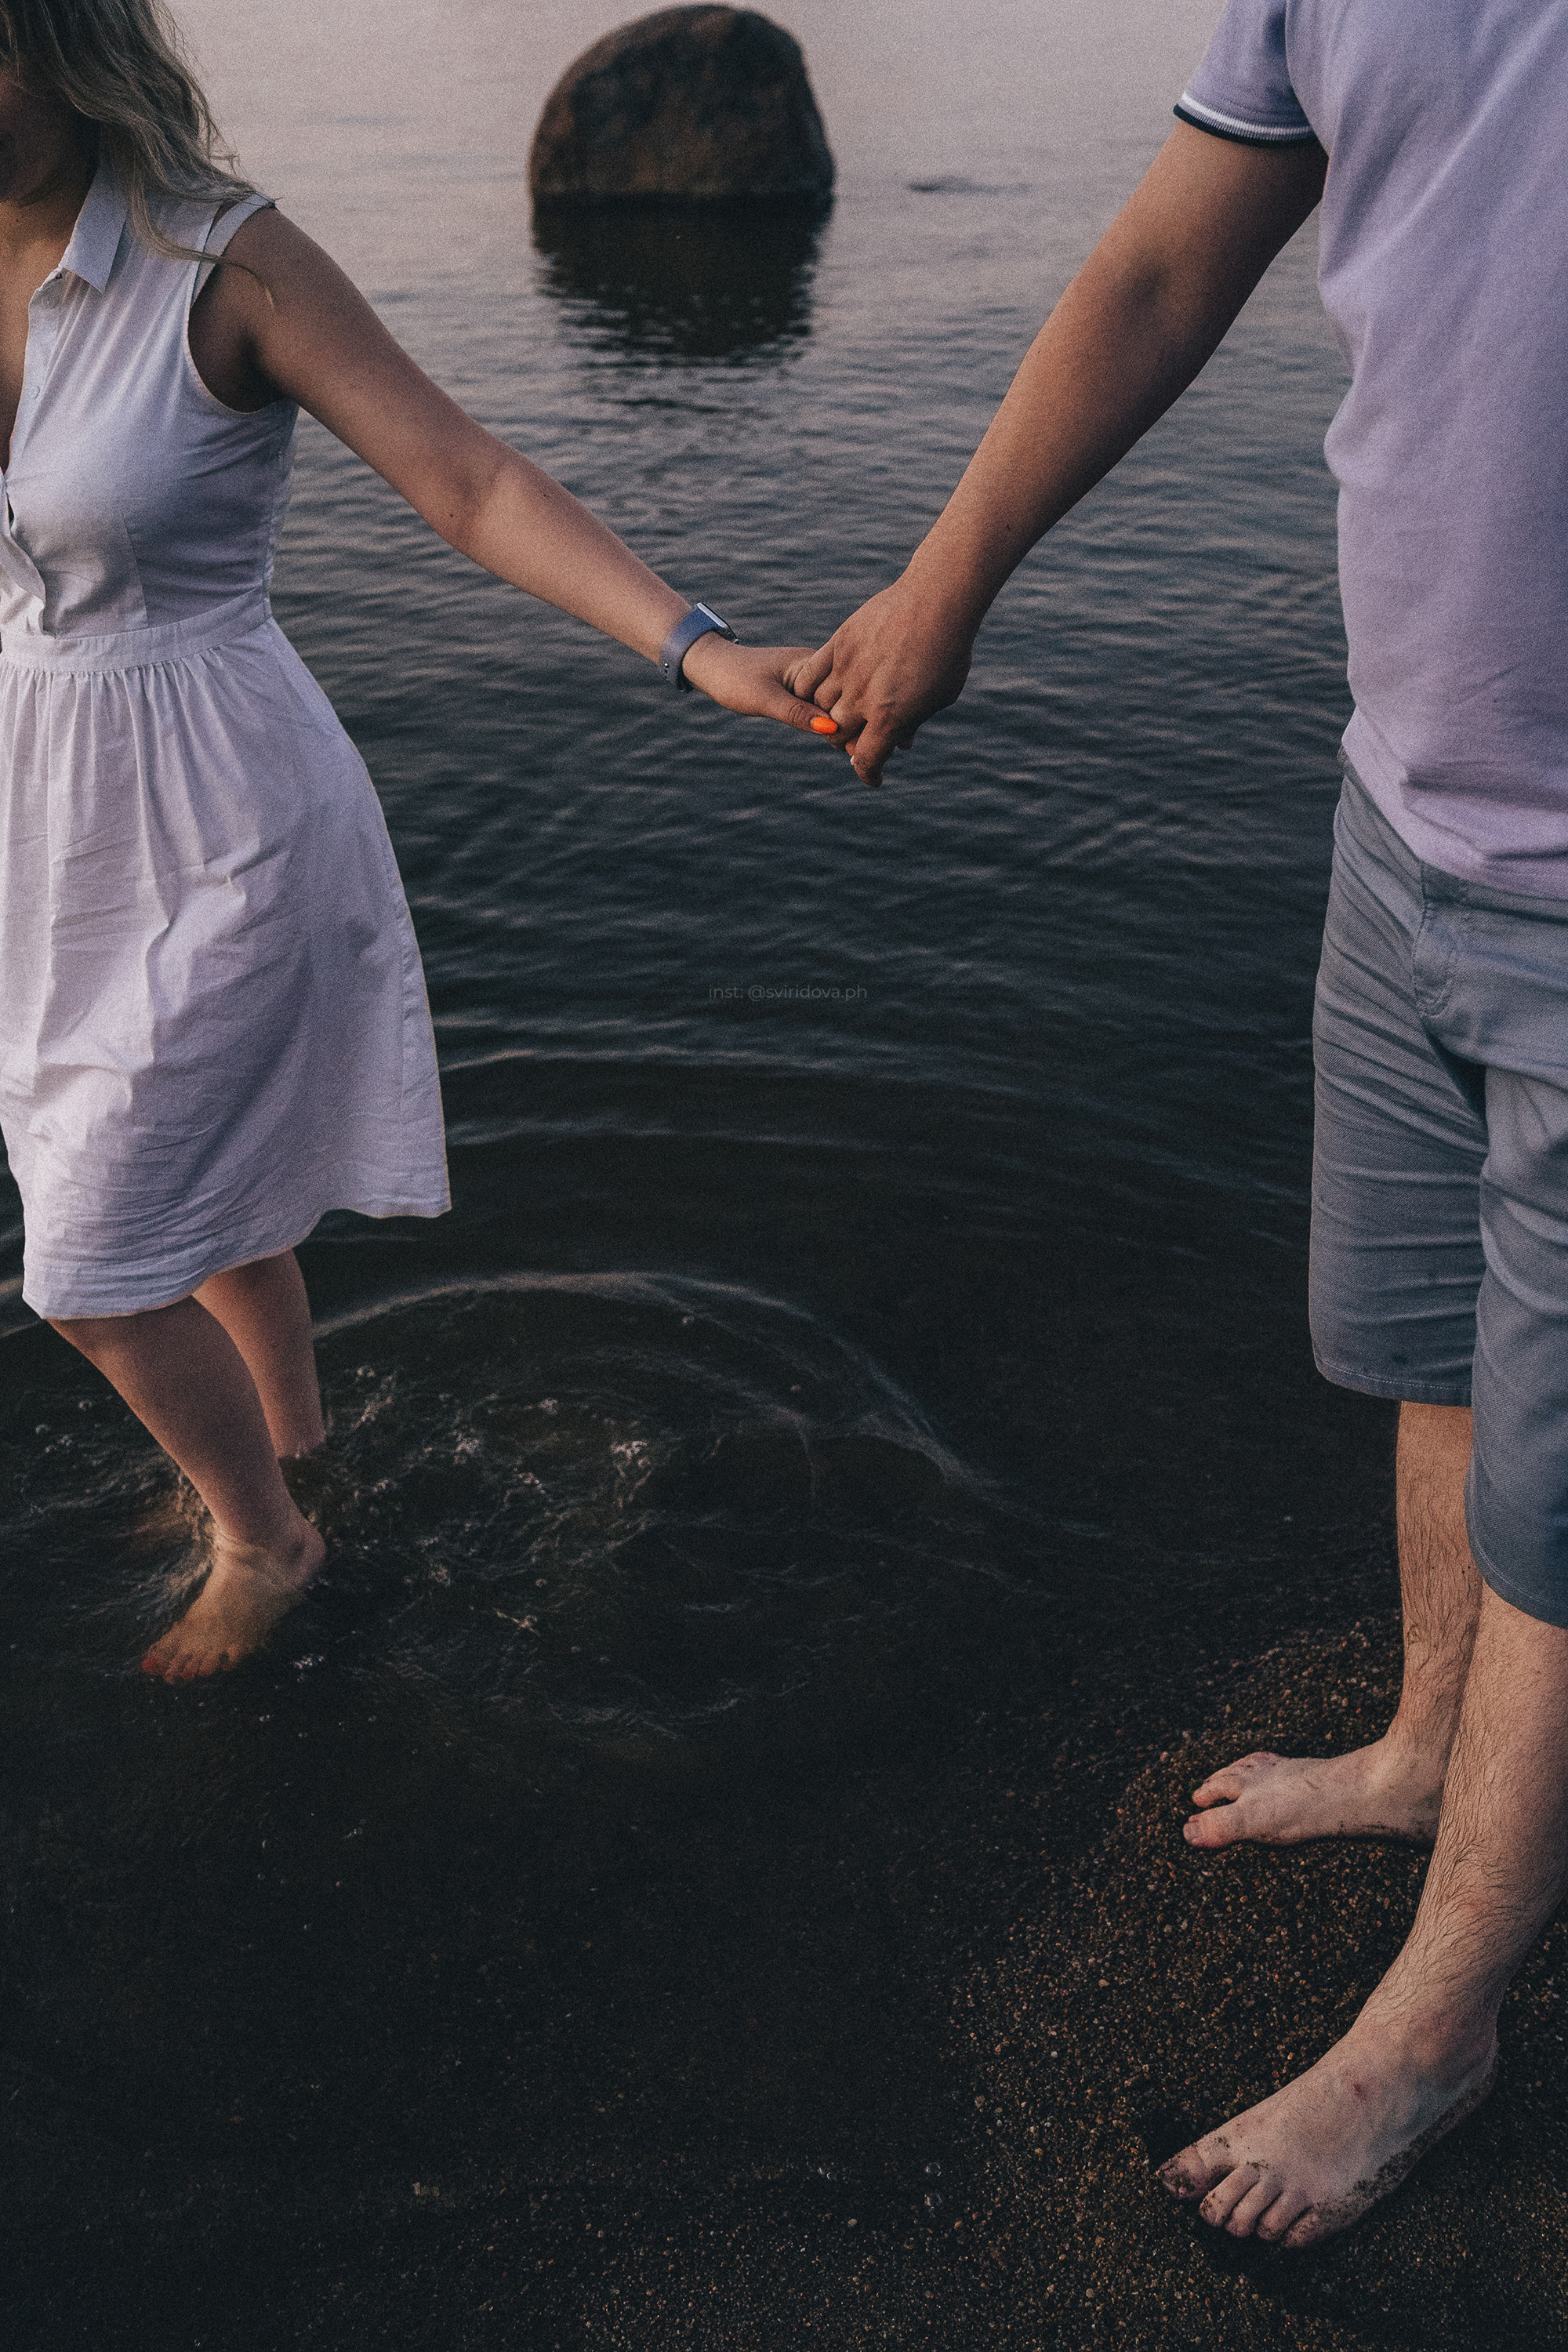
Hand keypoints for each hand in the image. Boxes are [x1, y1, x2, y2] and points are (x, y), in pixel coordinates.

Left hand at [679, 634, 840, 735]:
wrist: (712, 667)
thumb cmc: (734, 679)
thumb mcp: (764, 700)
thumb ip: (796, 714)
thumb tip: (831, 728)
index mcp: (811, 661)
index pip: (843, 692)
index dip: (850, 718)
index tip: (852, 746)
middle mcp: (816, 667)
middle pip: (842, 699)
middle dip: (848, 723)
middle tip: (851, 753)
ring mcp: (810, 677)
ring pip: (832, 705)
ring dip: (838, 724)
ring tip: (847, 750)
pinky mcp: (801, 687)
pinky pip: (820, 706)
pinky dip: (824, 721)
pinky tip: (832, 738)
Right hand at [791, 578, 976, 784]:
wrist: (937, 600)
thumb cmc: (948, 651)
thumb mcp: (940, 697)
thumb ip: (912, 722)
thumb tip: (898, 741)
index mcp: (890, 717)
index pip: (867, 759)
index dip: (869, 773)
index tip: (874, 777)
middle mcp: (863, 698)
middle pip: (838, 735)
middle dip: (848, 744)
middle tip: (858, 739)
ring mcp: (847, 670)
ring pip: (820, 706)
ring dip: (829, 716)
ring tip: (843, 711)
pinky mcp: (838, 645)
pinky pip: (810, 677)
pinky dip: (810, 690)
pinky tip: (821, 692)